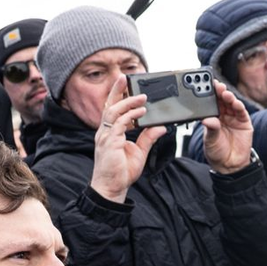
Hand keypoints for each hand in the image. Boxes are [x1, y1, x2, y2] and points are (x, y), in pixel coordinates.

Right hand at [89, 76, 165, 202]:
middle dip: (117, 90)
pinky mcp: (110, 143)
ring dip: (127, 102)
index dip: (118, 95)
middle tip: (125, 77)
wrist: (112, 188)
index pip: (112, 109)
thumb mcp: (140, 151)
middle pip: (109, 105)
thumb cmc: (121, 172)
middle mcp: (105, 132)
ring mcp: (106, 137)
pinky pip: (119, 124)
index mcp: (110, 132)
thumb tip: (160, 126)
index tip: (126, 84)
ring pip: (113, 112)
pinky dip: (130, 116)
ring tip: (142, 96)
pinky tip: (141, 112)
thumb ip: (148, 137)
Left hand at [202, 82, 254, 173]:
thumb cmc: (217, 152)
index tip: (206, 86)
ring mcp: (234, 118)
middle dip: (220, 92)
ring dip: (229, 97)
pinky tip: (236, 103)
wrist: (229, 165)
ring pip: (232, 104)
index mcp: (213, 117)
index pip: (211, 102)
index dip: (210, 94)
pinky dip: (239, 106)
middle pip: (222, 100)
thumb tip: (207, 119)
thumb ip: (211, 129)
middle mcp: (224, 116)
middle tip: (217, 87)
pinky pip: (241, 112)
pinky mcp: (244, 123)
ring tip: (225, 94)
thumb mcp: (210, 141)